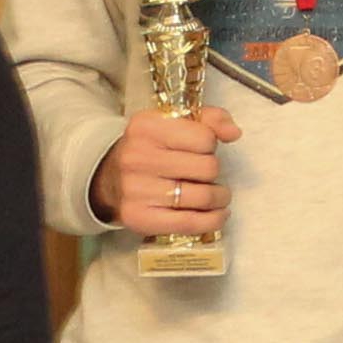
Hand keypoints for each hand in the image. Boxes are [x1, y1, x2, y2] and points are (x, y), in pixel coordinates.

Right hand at [95, 103, 237, 235]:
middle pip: (207, 168)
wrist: (109, 179)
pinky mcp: (140, 217)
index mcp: (146, 127)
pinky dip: (212, 220)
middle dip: (213, 172)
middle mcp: (137, 157)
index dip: (210, 145)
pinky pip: (190, 223)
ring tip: (216, 195)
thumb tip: (233, 133)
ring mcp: (136, 189)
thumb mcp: (171, 123)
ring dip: (219, 197)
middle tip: (206, 174)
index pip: (204, 137)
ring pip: (203, 196)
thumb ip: (208, 119)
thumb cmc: (149, 150)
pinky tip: (217, 214)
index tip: (202, 150)